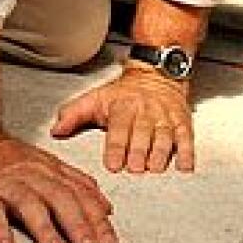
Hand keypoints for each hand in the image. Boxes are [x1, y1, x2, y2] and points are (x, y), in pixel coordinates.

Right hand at [0, 126, 117, 242]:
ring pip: (29, 204)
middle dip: (79, 225)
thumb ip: (74, 183)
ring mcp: (4, 182)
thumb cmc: (5, 158)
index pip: (80, 194)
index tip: (111, 241)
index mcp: (50, 170)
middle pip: (60, 199)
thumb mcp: (45, 164)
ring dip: (45, 229)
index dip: (97, 218)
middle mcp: (31, 174)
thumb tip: (105, 206)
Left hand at [52, 66, 196, 174]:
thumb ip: (73, 115)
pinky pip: (186, 136)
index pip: (119, 128)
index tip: (114, 164)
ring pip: (164, 135)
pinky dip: (187, 152)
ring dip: (161, 153)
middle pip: (142, 133)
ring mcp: (165, 116)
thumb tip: (56, 131)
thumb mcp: (95, 98)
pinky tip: (185, 166)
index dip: (117, 147)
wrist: (156, 73)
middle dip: (139, 151)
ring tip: (155, 168)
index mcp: (123, 106)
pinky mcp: (182, 121)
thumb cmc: (123, 93)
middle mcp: (145, 111)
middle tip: (135, 169)